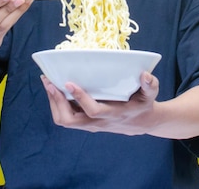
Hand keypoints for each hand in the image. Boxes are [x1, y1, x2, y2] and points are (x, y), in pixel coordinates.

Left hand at [41, 71, 159, 135]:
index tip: (69, 83)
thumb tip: (145, 76)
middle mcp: (98, 123)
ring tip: (48, 83)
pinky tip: (54, 88)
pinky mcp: (85, 122)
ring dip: (54, 102)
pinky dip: (57, 103)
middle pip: (69, 120)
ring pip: (64, 120)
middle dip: (57, 101)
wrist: (141, 123)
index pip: (93, 111)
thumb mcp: (150, 95)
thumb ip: (150, 85)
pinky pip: (66, 117)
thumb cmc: (143, 105)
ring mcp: (89, 124)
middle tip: (49, 82)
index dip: (80, 98)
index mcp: (113, 115)